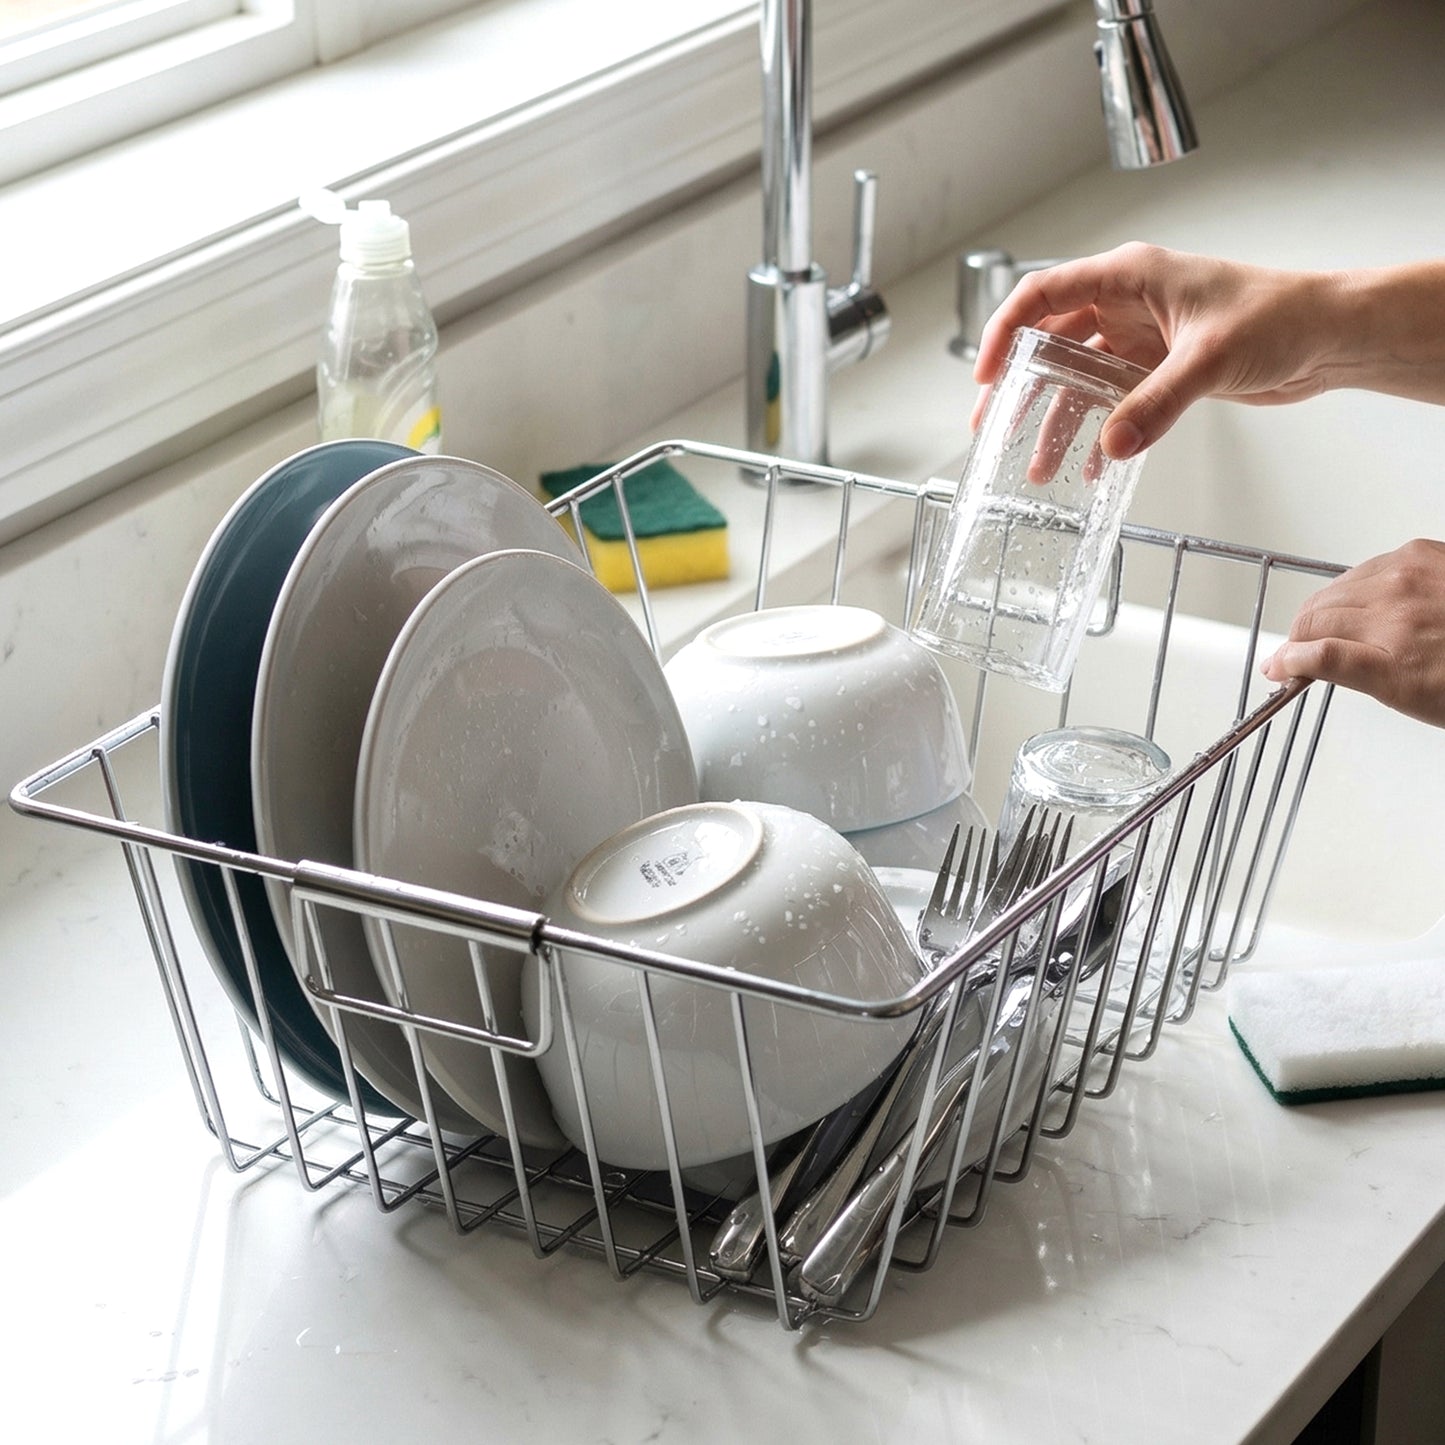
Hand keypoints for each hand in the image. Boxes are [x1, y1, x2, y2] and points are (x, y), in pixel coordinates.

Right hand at [970, 243, 1353, 457]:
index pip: (1044, 294)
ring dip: (1056, 420)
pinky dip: (1098, 432)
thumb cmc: (1282, 315)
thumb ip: (1156, 404)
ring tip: (1036, 465)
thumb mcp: (1209, 359)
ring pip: (1078, 378)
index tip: (986, 375)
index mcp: (1129, 277)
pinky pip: (1111, 402)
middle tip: (993, 425)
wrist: (1330, 336)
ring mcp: (1141, 338)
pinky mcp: (1158, 369)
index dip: (1005, 332)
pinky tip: (1090, 466)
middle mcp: (1127, 304)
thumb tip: (1112, 443)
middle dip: (1019, 387)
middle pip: (1050, 342)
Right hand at [1260, 539, 1444, 727]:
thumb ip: (1349, 672)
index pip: (1310, 651)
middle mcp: (1396, 608)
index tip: (1278, 669)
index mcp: (1391, 653)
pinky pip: (1365, 566)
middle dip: (1300, 637)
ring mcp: (1408, 574)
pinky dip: (1357, 586)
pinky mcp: (1420, 551)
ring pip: (1334, 589)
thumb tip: (1300, 663)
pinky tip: (1371, 606)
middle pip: (1314, 616)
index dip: (1286, 661)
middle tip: (1300, 655)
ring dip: (1325, 611)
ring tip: (1338, 632)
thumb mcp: (1408, 694)